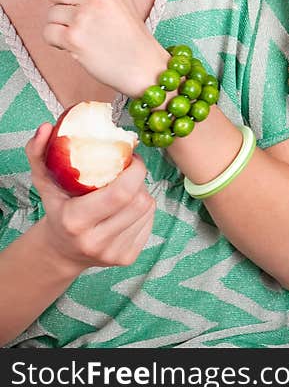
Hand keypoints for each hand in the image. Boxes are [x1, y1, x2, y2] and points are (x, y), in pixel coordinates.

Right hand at [26, 124, 155, 273]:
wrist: (62, 251)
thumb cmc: (57, 209)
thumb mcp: (45, 181)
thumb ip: (39, 153)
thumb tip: (46, 127)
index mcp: (76, 221)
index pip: (123, 192)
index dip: (136, 170)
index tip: (131, 158)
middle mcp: (96, 241)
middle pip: (139, 200)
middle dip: (139, 180)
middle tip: (128, 172)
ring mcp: (114, 253)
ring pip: (148, 209)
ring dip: (142, 193)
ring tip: (124, 190)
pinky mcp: (128, 258)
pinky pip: (150, 222)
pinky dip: (143, 209)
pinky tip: (126, 208)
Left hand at [40, 0, 168, 96]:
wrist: (144, 66)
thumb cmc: (129, 32)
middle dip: (57, 0)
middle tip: (79, 14)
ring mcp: (84, 17)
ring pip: (50, 13)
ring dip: (63, 25)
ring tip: (88, 33)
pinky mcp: (74, 39)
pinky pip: (48, 32)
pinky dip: (59, 42)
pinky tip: (80, 44)